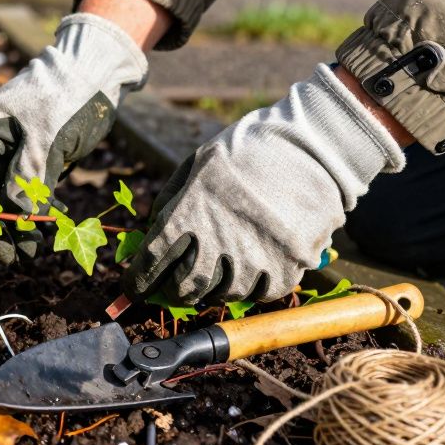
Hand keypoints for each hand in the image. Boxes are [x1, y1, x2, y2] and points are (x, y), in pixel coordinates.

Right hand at [0, 13, 147, 263]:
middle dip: (6, 226)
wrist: (98, 69)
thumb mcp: (47, 138)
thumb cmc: (67, 95)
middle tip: (26, 257)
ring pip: (10, 195)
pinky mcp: (33, 154)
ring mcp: (10, 149)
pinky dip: (39, 205)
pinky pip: (29, 188)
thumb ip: (29, 179)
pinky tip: (55, 218)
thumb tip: (18, 218)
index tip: (7, 252)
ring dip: (25, 220)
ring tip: (43, 243)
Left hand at [123, 64, 405, 304]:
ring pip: (222, 295)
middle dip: (173, 290)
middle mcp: (218, 242)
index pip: (152, 260)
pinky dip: (249, 288)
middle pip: (185, 286)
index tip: (134, 288)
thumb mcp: (196, 165)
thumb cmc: (246, 152)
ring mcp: (255, 259)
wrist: (310, 149)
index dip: (139, 279)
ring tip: (213, 276)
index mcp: (189, 213)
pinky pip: (260, 294)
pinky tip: (247, 272)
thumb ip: (171, 199)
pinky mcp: (287, 268)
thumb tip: (152, 230)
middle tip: (173, 287)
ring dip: (212, 289)